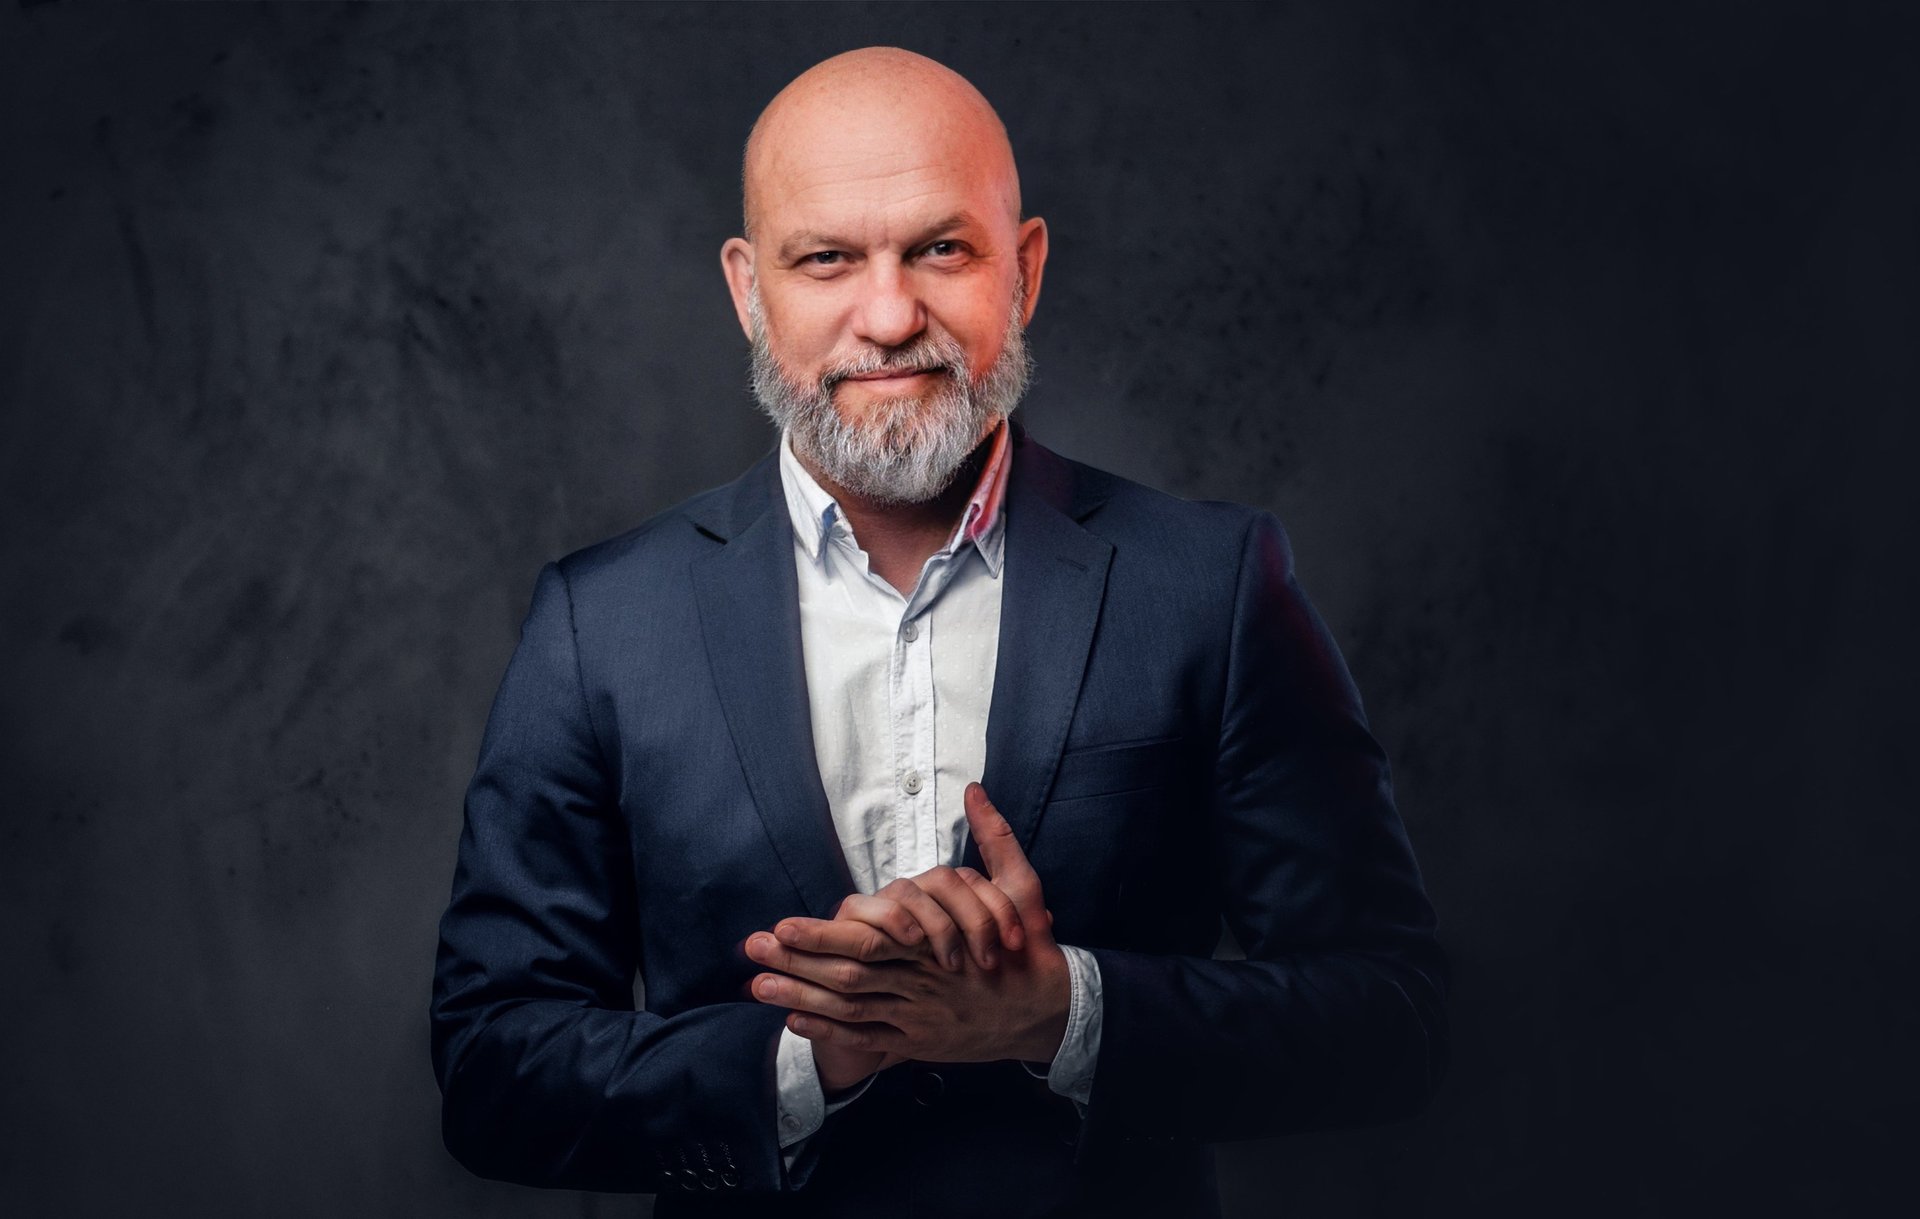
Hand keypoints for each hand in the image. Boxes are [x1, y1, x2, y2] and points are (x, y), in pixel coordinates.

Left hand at [746, 783, 1069, 1065]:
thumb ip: (996, 840)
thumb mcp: (1024, 888)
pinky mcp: (918, 1041)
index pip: (870, 942)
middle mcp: (921, 984)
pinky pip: (867, 1038)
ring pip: (850, 1010)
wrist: (1052, 1014)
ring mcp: (917, 1017)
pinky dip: (829, 1033)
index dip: (823, 935)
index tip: (782, 926)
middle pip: (848, 977)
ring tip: (757, 986)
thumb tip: (975, 792)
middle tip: (752, 952)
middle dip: (797, 965)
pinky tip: (794, 1021)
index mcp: (938, 947)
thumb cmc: (1032, 949)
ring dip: (801, 998)